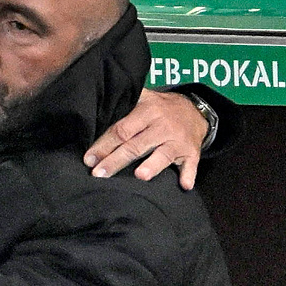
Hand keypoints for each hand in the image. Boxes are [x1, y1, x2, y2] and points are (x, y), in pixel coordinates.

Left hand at [84, 90, 208, 189]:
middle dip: (116, 160)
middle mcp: (162, 125)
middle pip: (136, 145)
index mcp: (147, 111)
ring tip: (140, 176)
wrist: (196, 110)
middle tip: (99, 174)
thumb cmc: (160, 109)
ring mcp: (178, 140)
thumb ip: (123, 108)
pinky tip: (184, 185)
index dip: (104, 145)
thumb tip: (94, 117)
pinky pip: (191, 164)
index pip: (122, 129)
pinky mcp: (192, 152)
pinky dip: (188, 175)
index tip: (90, 159)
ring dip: (153, 165)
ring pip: (164, 154)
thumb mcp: (144, 99)